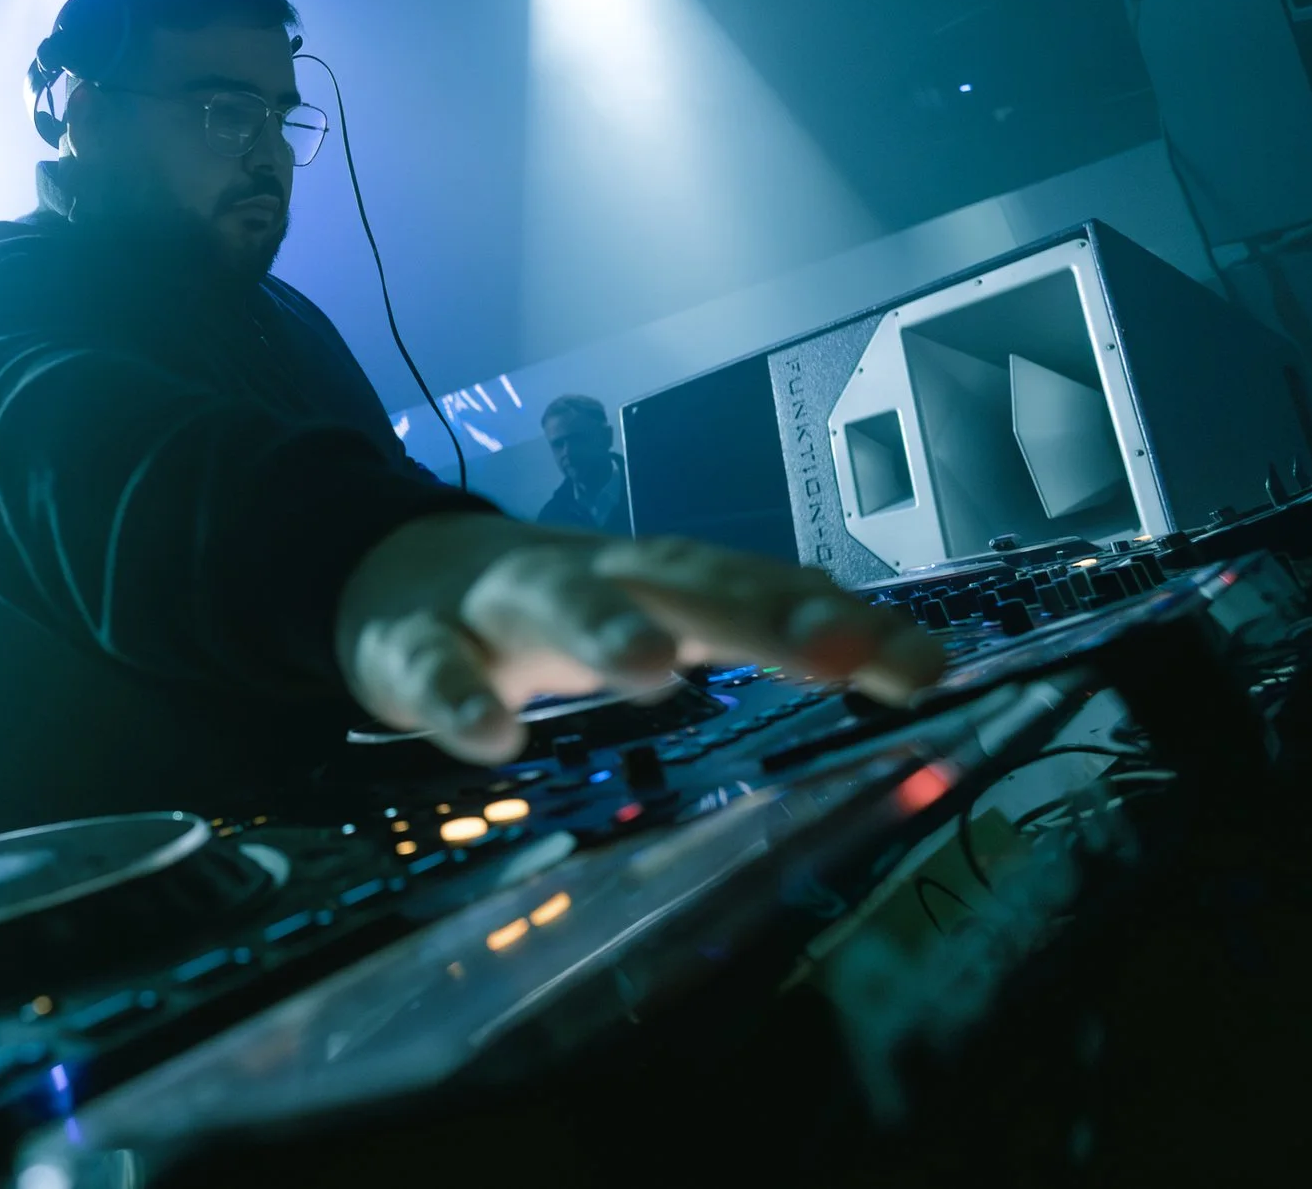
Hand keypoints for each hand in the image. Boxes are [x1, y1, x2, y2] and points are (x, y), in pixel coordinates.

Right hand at [336, 514, 943, 763]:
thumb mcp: (650, 612)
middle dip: (754, 613)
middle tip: (831, 653)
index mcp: (651, 575)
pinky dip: (460, 697)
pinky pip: (435, 667)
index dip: (835, 620)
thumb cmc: (549, 606)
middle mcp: (587, 574)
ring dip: (602, 628)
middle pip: (674, 580)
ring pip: (552, 600)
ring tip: (651, 672)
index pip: (756, 585)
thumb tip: (901, 663)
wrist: (388, 572)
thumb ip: (752, 634)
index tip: (922, 668)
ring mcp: (494, 605)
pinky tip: (492, 739)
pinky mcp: (411, 643)